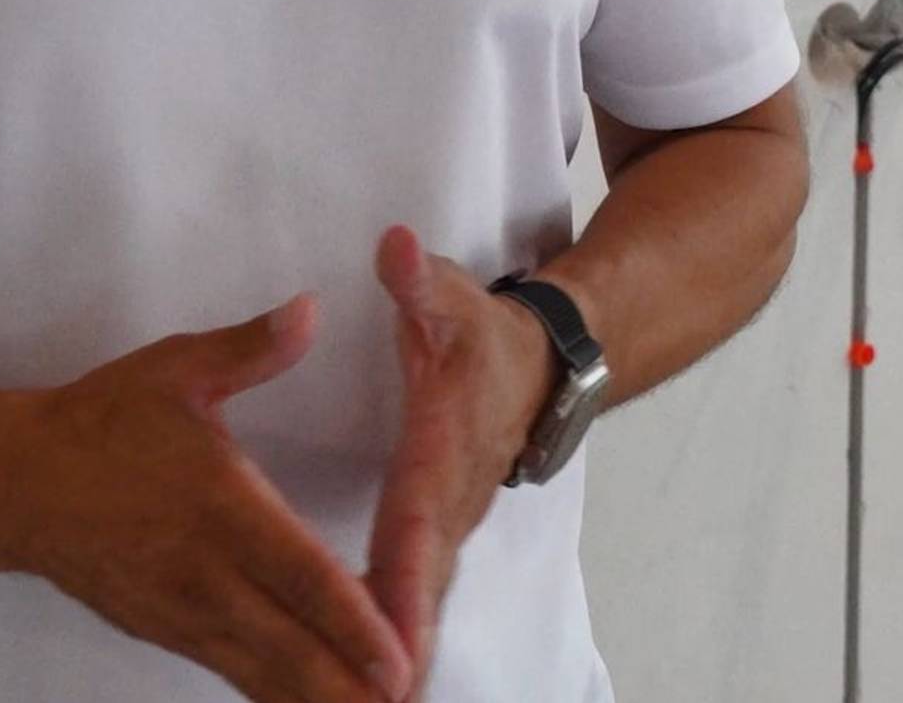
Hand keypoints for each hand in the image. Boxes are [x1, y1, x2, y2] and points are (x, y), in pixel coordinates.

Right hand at [0, 293, 413, 702]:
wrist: (19, 483)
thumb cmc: (103, 420)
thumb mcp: (177, 368)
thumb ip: (250, 347)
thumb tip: (310, 309)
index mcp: (220, 507)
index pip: (300, 575)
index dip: (354, 623)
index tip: (402, 659)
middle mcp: (208, 576)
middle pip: (294, 652)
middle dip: (353, 686)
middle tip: (411, 699)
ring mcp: (186, 617)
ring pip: (268, 677)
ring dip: (323, 696)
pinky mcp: (171, 635)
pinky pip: (240, 675)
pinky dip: (284, 691)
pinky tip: (321, 695)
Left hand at [362, 226, 556, 701]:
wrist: (542, 365)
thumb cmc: (486, 334)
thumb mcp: (453, 296)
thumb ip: (419, 277)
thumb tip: (393, 244)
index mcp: (443, 452)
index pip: (418, 525)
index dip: (402, 582)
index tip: (386, 638)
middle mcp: (447, 504)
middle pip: (417, 590)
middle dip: (393, 650)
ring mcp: (446, 528)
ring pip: (416, 604)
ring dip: (390, 657)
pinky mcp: (437, 539)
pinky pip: (409, 598)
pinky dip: (390, 641)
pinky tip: (361, 684)